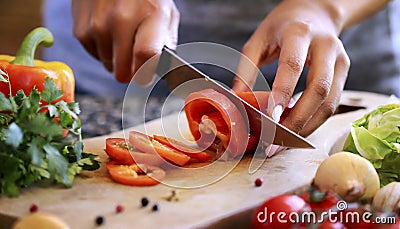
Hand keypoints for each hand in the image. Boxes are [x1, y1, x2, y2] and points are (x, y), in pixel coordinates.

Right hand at [71, 0, 178, 82]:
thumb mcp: (165, 13)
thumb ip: (166, 42)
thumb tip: (160, 69)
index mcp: (149, 15)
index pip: (145, 55)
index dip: (146, 73)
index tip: (147, 77)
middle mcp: (121, 20)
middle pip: (123, 71)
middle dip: (131, 72)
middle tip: (136, 61)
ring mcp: (98, 26)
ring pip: (109, 66)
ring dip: (116, 58)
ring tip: (122, 37)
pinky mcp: (81, 30)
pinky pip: (95, 56)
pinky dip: (103, 50)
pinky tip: (108, 31)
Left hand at [232, 0, 349, 135]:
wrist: (315, 12)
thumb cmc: (283, 26)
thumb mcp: (259, 39)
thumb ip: (247, 67)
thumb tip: (238, 100)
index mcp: (299, 33)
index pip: (292, 65)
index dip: (282, 92)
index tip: (271, 117)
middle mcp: (326, 45)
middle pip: (318, 89)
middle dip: (297, 119)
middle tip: (275, 140)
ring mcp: (340, 59)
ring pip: (330, 101)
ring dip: (307, 126)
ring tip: (284, 142)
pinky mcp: (345, 71)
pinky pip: (333, 103)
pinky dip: (315, 120)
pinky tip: (297, 129)